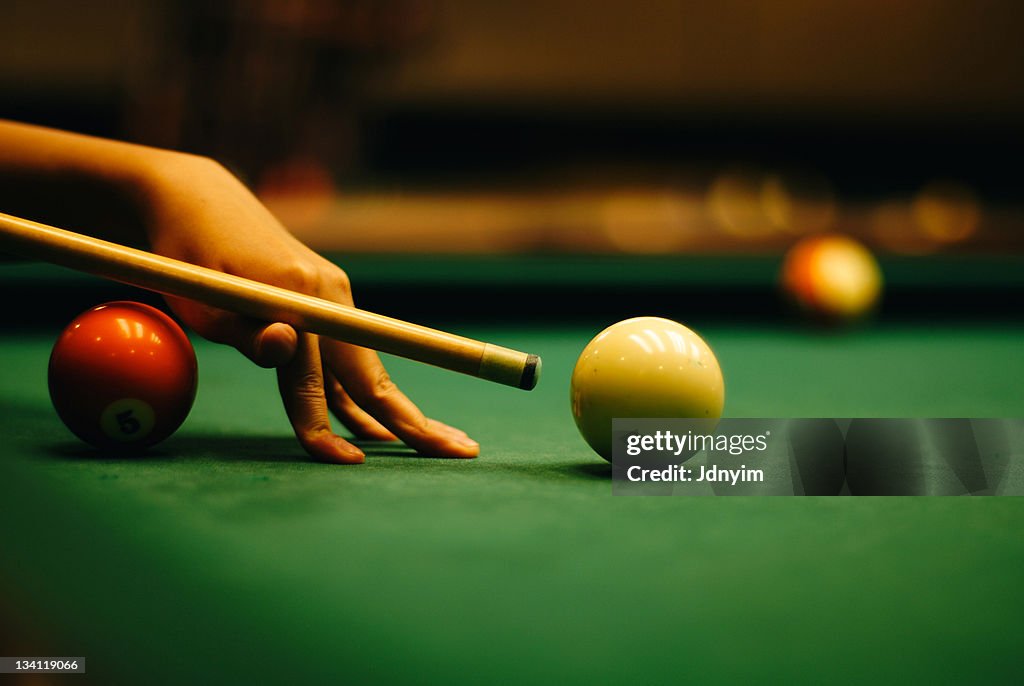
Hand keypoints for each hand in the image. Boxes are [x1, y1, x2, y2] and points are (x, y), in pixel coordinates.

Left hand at [140, 153, 478, 462]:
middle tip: (463, 451)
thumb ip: (245, 332)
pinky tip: (380, 426)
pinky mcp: (330, 300)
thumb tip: (283, 350)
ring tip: (443, 442)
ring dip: (400, 411)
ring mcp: (335, 295)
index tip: (349, 465)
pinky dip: (365, 394)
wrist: (200, 201)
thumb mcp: (200, 300)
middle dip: (414, 421)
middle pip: (373, 374)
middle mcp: (329, 293)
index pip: (320, 379)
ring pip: (368, 369)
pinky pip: (351, 357)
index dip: (332, 427)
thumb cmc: (186, 257)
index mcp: (297, 293)